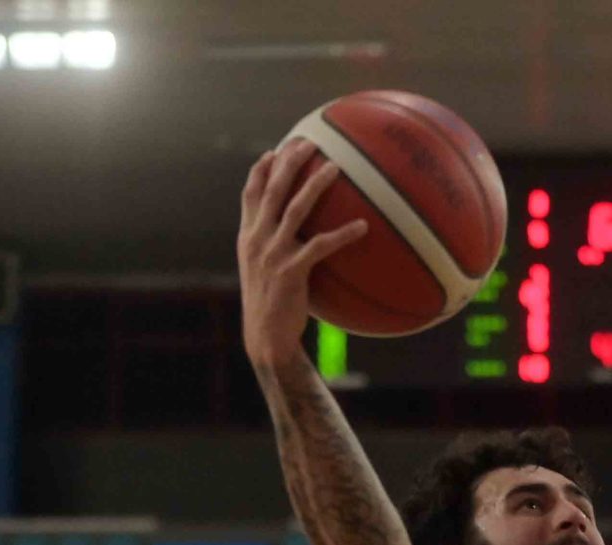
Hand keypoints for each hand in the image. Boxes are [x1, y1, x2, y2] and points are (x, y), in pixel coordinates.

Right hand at [238, 139, 368, 367]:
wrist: (265, 337)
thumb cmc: (272, 305)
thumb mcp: (263, 271)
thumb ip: (273, 247)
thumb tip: (295, 233)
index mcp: (248, 236)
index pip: (250, 193)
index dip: (261, 170)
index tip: (274, 150)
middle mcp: (257, 239)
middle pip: (273, 190)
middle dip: (289, 162)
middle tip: (308, 142)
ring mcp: (272, 253)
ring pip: (295, 208)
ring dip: (316, 185)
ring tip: (336, 167)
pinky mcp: (291, 271)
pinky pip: (321, 245)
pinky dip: (342, 234)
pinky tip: (363, 227)